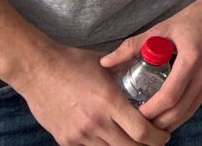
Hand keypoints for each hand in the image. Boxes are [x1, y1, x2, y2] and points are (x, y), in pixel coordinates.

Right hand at [8, 43, 169, 145]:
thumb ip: (128, 74)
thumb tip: (150, 74)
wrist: (37, 70)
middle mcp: (95, 122)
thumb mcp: (107, 66)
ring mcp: (79, 134)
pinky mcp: (66, 141)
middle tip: (154, 140)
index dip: (157, 137)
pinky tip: (111, 138)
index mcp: (110, 101)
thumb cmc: (74, 63)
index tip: (164, 134)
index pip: (142, 132)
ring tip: (133, 139)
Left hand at [100, 0, 201, 132]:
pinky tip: (172, 104)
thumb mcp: (162, 28)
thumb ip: (133, 46)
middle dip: (158, 123)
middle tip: (141, 124)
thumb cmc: (194, 18)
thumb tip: (105, 62)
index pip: (169, 96)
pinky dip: (184, 107)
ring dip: (171, 120)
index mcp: (192, 58)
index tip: (136, 115)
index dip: (151, 111)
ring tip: (153, 120)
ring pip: (191, 111)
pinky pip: (199, 101)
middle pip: (180, 111)